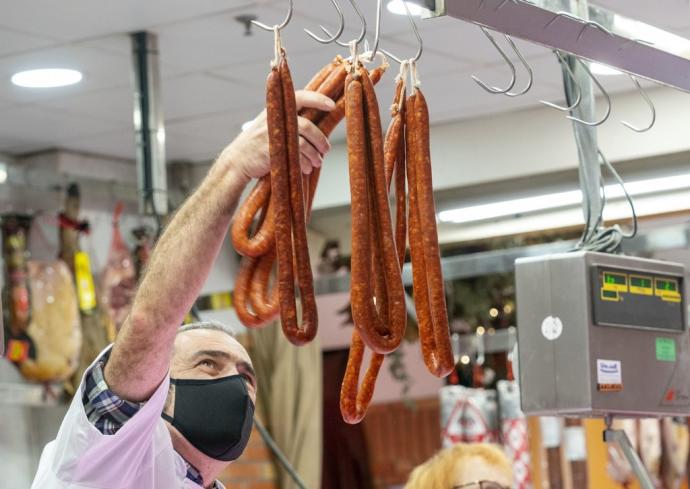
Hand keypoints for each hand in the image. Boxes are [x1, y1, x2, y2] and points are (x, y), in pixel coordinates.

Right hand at [219, 91, 334, 180]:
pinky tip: (307, 168)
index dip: (317, 99)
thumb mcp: (271, 123)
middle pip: (307, 126)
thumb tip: (319, 126)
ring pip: (304, 143)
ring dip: (315, 154)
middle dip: (321, 139)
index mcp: (276, 108)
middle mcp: (274, 118)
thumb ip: (289, 120)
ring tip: (318, 162)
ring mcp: (272, 134)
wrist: (238, 160)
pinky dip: (305, 164)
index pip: (300, 97)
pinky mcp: (272, 151)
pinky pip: (296, 157)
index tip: (332, 105)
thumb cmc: (259, 143)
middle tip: (327, 149)